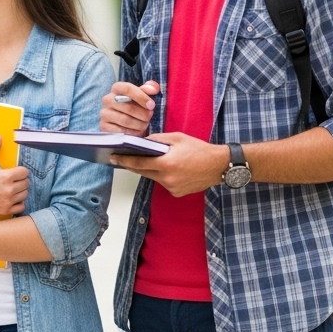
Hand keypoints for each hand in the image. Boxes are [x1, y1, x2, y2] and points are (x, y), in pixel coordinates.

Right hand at [0, 136, 28, 216]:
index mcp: (5, 176)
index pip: (25, 172)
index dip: (20, 171)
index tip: (14, 172)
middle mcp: (9, 189)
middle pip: (26, 183)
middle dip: (20, 180)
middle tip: (11, 180)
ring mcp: (8, 201)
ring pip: (25, 194)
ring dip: (20, 191)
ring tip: (9, 188)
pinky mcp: (5, 210)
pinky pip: (21, 206)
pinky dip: (18, 202)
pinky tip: (10, 198)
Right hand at [100, 81, 158, 134]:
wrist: (126, 121)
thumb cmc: (136, 105)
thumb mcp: (143, 95)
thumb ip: (150, 88)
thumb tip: (154, 89)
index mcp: (116, 88)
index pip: (127, 88)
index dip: (141, 97)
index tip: (151, 105)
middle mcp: (107, 99)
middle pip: (128, 107)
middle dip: (143, 114)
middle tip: (149, 116)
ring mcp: (104, 113)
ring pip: (125, 120)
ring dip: (139, 124)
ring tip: (144, 124)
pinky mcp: (104, 126)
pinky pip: (121, 131)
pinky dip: (132, 132)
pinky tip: (137, 131)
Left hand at [110, 131, 227, 196]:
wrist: (219, 166)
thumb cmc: (199, 149)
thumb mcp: (177, 138)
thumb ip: (157, 140)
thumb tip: (142, 142)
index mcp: (166, 164)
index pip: (139, 163)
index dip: (124, 160)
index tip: (113, 158)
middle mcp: (167, 178)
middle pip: (143, 172)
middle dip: (132, 165)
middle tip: (120, 158)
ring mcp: (172, 188)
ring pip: (153, 177)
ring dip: (149, 170)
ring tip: (146, 160)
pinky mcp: (177, 193)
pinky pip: (163, 183)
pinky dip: (161, 176)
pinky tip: (167, 169)